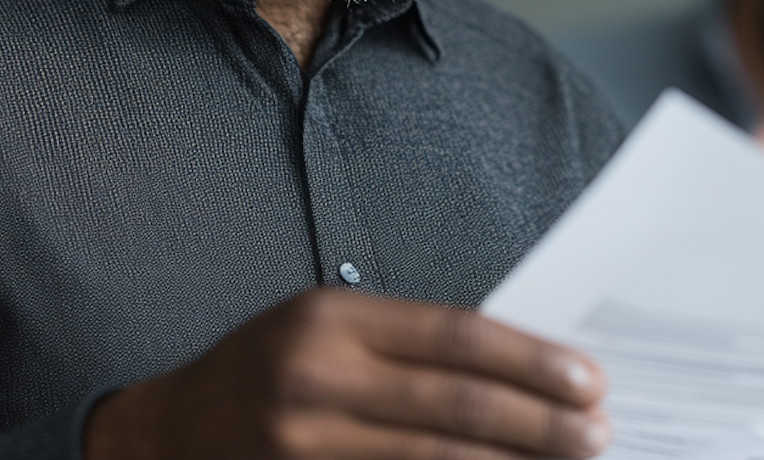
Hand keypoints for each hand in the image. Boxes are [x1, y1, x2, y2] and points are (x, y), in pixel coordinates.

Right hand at [83, 288, 610, 459]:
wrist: (166, 434)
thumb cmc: (264, 369)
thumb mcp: (324, 326)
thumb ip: (405, 343)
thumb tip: (515, 366)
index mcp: (330, 318)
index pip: (454, 337)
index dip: (528, 360)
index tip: (586, 378)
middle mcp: (316, 378)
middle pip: (455, 404)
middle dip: (538, 422)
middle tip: (597, 432)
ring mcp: (306, 445)